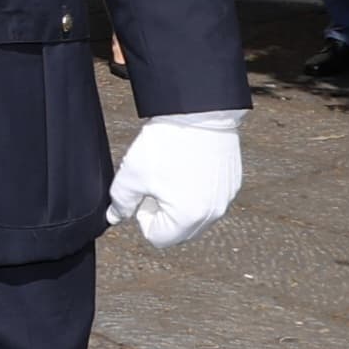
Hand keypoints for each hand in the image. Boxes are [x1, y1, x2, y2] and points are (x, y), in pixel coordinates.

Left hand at [106, 113, 244, 247]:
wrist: (199, 111)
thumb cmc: (167, 142)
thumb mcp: (132, 173)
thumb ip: (121, 201)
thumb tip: (115, 217)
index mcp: (188, 217)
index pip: (158, 238)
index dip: (144, 217)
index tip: (145, 194)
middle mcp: (212, 214)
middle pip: (179, 231)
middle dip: (164, 213)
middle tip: (156, 184)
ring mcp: (226, 199)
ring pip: (196, 216)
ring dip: (181, 204)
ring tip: (172, 174)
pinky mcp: (232, 184)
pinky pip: (211, 199)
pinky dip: (198, 190)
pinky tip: (189, 166)